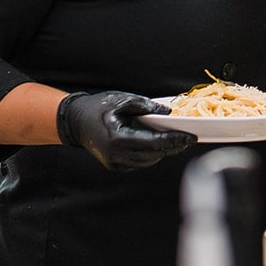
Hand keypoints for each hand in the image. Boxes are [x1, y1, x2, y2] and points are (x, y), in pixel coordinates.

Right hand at [56, 91, 196, 170]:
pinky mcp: (114, 166)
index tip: (190, 137)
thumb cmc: (98, 107)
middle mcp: (116, 155)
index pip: (154, 143)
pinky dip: (149, 155)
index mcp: (118, 138)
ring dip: (162, 152)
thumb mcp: (122, 100)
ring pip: (148, 161)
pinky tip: (155, 144)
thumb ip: (145, 105)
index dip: (174, 141)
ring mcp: (114, 163)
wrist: (75, 121)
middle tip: (187, 139)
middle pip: (154, 155)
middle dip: (172, 147)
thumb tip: (168, 112)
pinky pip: (138, 163)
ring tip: (174, 140)